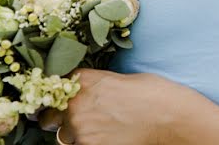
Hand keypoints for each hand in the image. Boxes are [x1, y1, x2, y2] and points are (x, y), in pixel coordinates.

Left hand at [41, 70, 181, 144]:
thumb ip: (97, 85)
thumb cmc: (153, 94)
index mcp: (83, 79)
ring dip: (75, 134)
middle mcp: (75, 102)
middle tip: (81, 120)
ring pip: (63, 136)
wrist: (169, 117)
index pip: (54, 88)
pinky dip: (89, 143)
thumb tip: (90, 93)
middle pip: (49, 116)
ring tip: (100, 130)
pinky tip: (106, 138)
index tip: (62, 102)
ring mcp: (79, 128)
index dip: (58, 96)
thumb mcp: (121, 79)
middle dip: (60, 119)